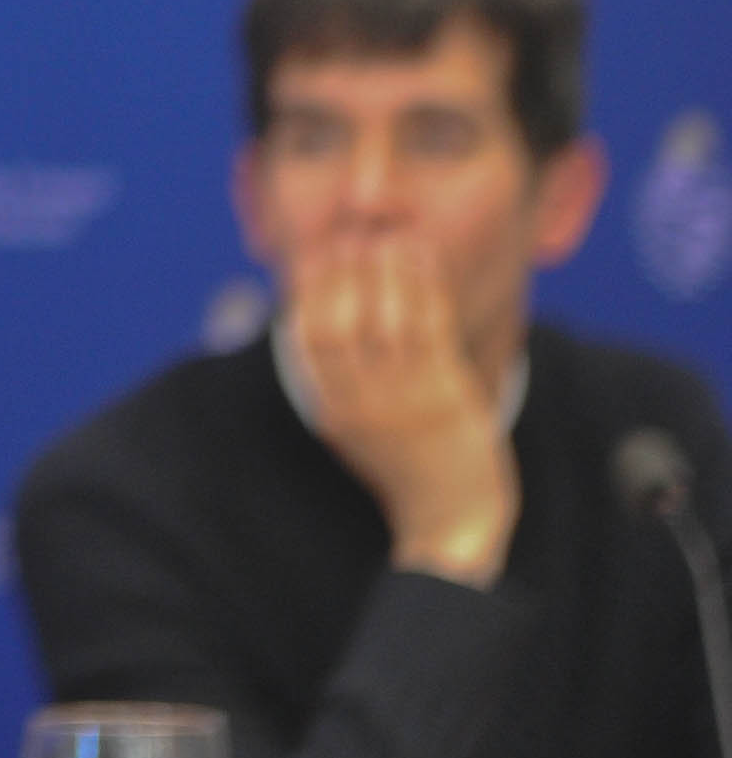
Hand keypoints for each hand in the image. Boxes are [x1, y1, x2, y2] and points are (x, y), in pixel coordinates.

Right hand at [290, 234, 519, 582]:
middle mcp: (360, 404)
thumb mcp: (356, 432)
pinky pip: (428, 326)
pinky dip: (421, 285)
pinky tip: (421, 259)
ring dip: (384, 270)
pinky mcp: (446, 395)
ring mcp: (403, 401)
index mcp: (332, 412)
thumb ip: (338, 385)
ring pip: (384, 318)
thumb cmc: (407, 473)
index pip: (307, 336)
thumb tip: (317, 332)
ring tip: (387, 239)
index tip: (315, 253)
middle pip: (339, 321)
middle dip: (341, 272)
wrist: (451, 522)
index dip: (308, 289)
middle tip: (349, 235)